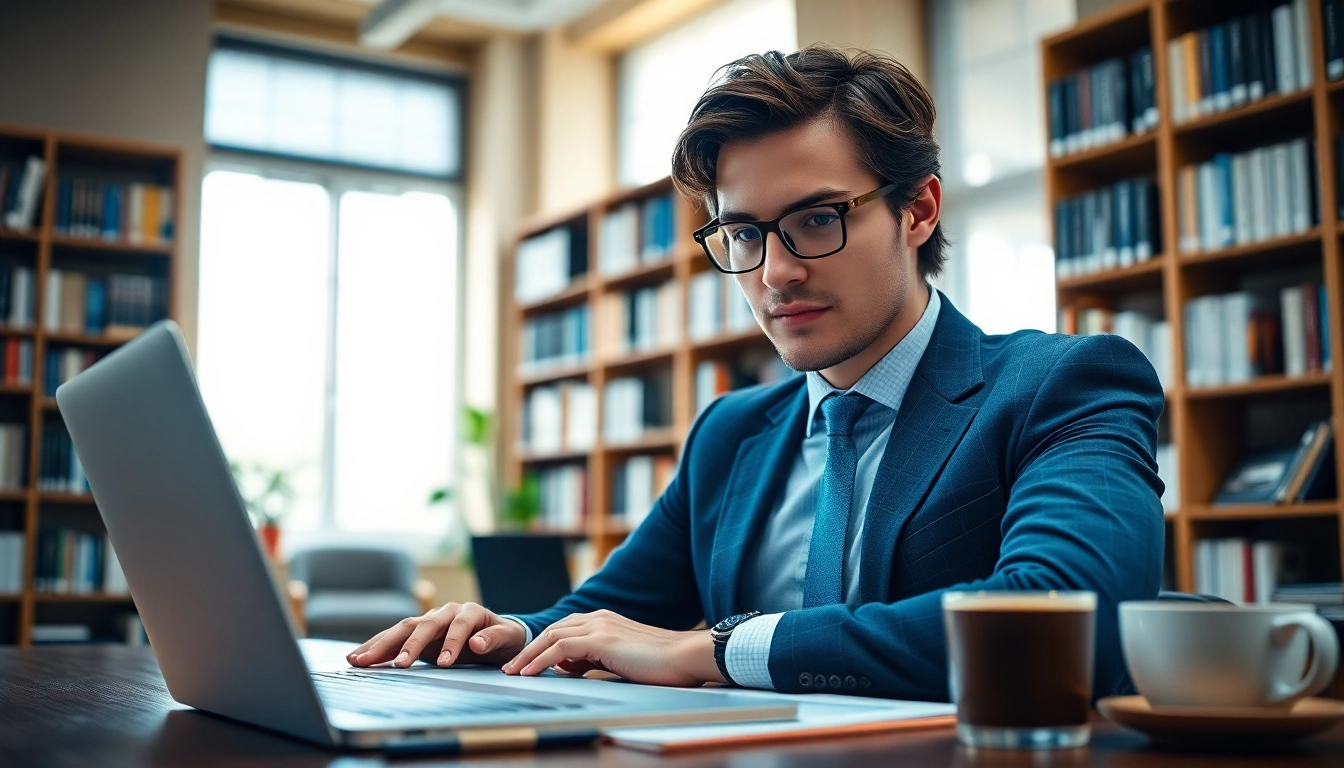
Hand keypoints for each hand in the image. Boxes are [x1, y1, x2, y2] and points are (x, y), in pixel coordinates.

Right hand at [346, 602, 526, 668]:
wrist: (496, 636)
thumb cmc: (503, 638)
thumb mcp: (507, 638)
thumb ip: (493, 638)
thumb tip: (476, 643)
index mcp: (469, 611)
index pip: (458, 625)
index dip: (452, 643)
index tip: (445, 664)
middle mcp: (445, 612)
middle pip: (423, 625)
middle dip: (407, 644)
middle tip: (396, 664)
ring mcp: (428, 621)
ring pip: (402, 629)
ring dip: (381, 644)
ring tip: (360, 659)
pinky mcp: (417, 633)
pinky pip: (394, 639)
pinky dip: (377, 648)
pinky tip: (358, 657)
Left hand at [501, 609, 724, 686]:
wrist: (686, 656)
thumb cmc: (661, 663)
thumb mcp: (620, 659)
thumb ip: (594, 659)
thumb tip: (568, 667)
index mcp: (605, 620)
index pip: (564, 629)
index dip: (543, 645)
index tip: (528, 662)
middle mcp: (600, 618)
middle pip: (553, 630)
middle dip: (529, 649)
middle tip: (511, 667)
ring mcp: (600, 626)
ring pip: (552, 636)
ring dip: (529, 655)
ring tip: (514, 672)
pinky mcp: (602, 639)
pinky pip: (560, 648)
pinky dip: (541, 660)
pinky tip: (531, 672)